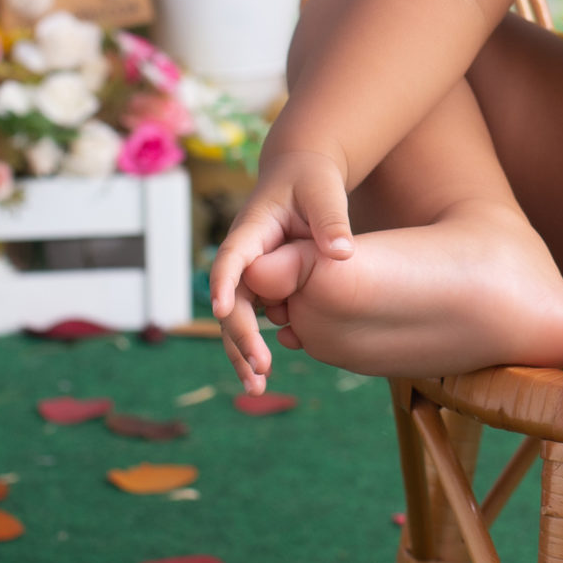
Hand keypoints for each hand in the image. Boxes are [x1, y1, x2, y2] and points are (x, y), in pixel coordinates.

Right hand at [208, 149, 354, 394]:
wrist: (303, 175)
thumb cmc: (313, 179)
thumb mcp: (324, 191)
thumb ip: (331, 220)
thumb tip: (342, 253)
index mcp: (253, 228)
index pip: (232, 257)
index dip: (224, 283)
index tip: (220, 311)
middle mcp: (244, 254)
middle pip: (230, 299)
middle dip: (240, 335)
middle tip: (259, 370)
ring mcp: (250, 272)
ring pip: (237, 316)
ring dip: (243, 350)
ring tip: (256, 387)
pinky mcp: (262, 284)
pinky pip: (254, 317)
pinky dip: (256, 344)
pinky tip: (264, 375)